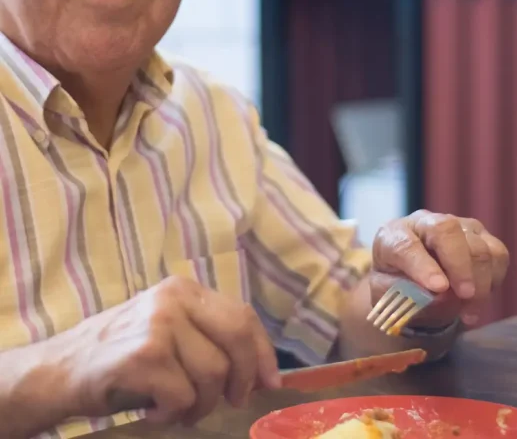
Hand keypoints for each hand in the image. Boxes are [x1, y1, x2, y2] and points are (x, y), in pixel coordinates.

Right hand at [51, 276, 279, 425]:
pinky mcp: (144, 355)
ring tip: (174, 407)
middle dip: (241, 379)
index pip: (242, 316)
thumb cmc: (119, 356)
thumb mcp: (167, 331)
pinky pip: (183, 397)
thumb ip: (206, 337)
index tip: (270, 383)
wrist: (60, 370)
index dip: (262, 353)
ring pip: (213, 374)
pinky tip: (152, 410)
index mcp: (184, 289)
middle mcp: (173, 298)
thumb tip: (259, 372)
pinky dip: (171, 414)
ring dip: (199, 405)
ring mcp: (159, 324)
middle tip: (228, 402)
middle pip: (236, 337)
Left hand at [370, 210, 508, 328]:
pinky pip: (498, 256)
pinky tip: (477, 300)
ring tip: (468, 310)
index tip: (437, 287)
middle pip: (447, 230)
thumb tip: (438, 296)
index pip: (406, 244)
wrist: (411, 277)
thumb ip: (405, 294)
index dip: (422, 265)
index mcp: (393, 235)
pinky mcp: (480, 237)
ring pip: (478, 246)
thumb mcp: (388, 293)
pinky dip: (493, 281)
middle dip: (459, 265)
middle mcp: (425, 223)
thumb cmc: (396, 282)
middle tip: (464, 295)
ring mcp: (456, 227)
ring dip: (479, 283)